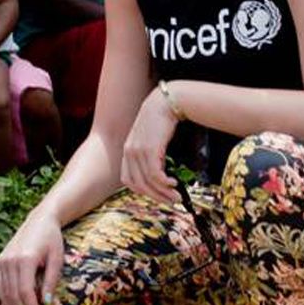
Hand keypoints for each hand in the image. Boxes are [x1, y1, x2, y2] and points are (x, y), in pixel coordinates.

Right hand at [0, 212, 67, 304]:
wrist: (40, 221)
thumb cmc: (52, 239)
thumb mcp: (56, 259)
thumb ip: (50, 280)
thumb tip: (46, 303)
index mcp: (25, 259)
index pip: (25, 291)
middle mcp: (9, 260)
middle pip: (13, 294)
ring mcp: (2, 260)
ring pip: (4, 292)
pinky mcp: (0, 261)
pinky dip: (3, 298)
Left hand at [119, 86, 180, 205]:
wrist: (165, 102)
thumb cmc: (160, 120)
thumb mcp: (150, 139)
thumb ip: (150, 155)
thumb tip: (160, 174)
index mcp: (127, 151)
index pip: (128, 180)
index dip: (142, 191)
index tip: (157, 196)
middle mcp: (129, 152)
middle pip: (138, 185)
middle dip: (156, 197)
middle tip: (171, 202)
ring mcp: (138, 151)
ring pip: (148, 182)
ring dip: (163, 193)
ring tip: (176, 196)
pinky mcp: (150, 149)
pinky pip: (155, 174)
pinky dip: (165, 183)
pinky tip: (174, 183)